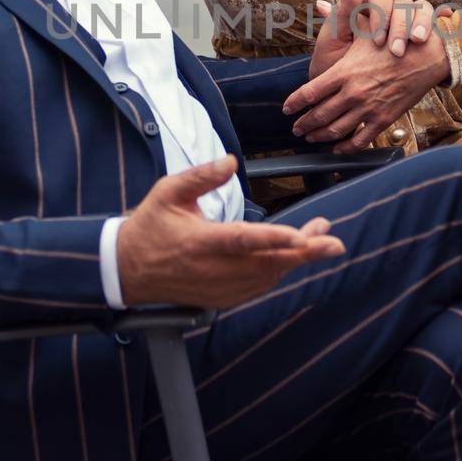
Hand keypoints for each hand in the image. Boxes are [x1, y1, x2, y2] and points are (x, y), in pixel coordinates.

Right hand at [116, 157, 344, 307]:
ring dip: (296, 259)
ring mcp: (218, 288)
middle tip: (333, 241)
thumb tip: (232, 161)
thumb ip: (201, 176)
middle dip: (303, 252)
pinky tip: (293, 253)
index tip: (302, 236)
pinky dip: (279, 270)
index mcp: (198, 242)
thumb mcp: (168, 191)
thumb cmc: (150, 225)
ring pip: (267, 276)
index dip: (273, 240)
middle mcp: (211, 270)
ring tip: (321, 237)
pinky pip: (259, 287)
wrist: (128, 269)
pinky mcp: (222, 299)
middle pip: (265, 263)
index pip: (241, 241)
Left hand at [286, 0, 452, 154]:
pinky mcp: (383, 119)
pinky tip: (339, 148)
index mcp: (344, 71)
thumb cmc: (393, 40)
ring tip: (312, 138)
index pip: (310, 92)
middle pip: (319, 115)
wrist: (426, 57)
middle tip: (296, 129)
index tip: (287, 109)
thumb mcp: (364, 30)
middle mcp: (353, 92)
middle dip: (305, 124)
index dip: (295, 103)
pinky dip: (346, 148)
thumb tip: (319, 5)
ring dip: (320, 136)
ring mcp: (368, 108)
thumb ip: (340, 21)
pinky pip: (361, 140)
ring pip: (337, 130)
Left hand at [308, 0, 441, 79]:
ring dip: (422, 22)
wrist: (347, 92)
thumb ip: (339, 16)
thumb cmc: (334, 64)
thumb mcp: (333, 42)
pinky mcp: (420, 35)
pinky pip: (436, 22)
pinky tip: (444, 24)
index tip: (377, 40)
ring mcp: (405, 22)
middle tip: (397, 50)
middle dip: (401, 25)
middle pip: (403, 2)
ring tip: (419, 41)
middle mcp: (387, 10)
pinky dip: (440, 20)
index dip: (381, 13)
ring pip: (421, 8)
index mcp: (364, 6)